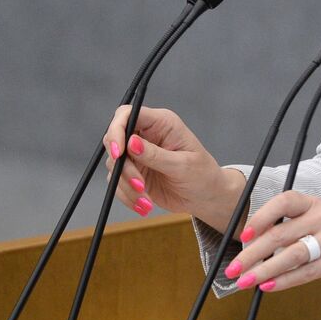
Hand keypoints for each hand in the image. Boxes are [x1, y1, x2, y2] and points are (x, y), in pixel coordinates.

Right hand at [104, 105, 244, 231]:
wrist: (205, 197)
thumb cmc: (202, 175)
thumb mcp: (182, 165)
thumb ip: (155, 155)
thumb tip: (130, 143)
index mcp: (161, 123)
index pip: (128, 114)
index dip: (117, 129)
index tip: (118, 153)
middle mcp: (146, 135)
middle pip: (115, 139)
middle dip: (123, 166)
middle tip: (140, 185)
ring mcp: (138, 154)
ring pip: (115, 164)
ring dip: (126, 185)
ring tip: (146, 200)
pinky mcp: (134, 172)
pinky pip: (118, 182)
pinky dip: (127, 196)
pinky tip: (144, 205)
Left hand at [223, 191, 320, 292]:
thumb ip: (296, 230)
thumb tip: (257, 246)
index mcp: (317, 204)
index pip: (284, 201)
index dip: (261, 216)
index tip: (243, 234)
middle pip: (282, 233)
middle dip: (252, 252)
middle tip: (234, 267)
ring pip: (292, 254)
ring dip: (264, 270)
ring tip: (245, 281)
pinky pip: (308, 271)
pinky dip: (285, 280)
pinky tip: (269, 286)